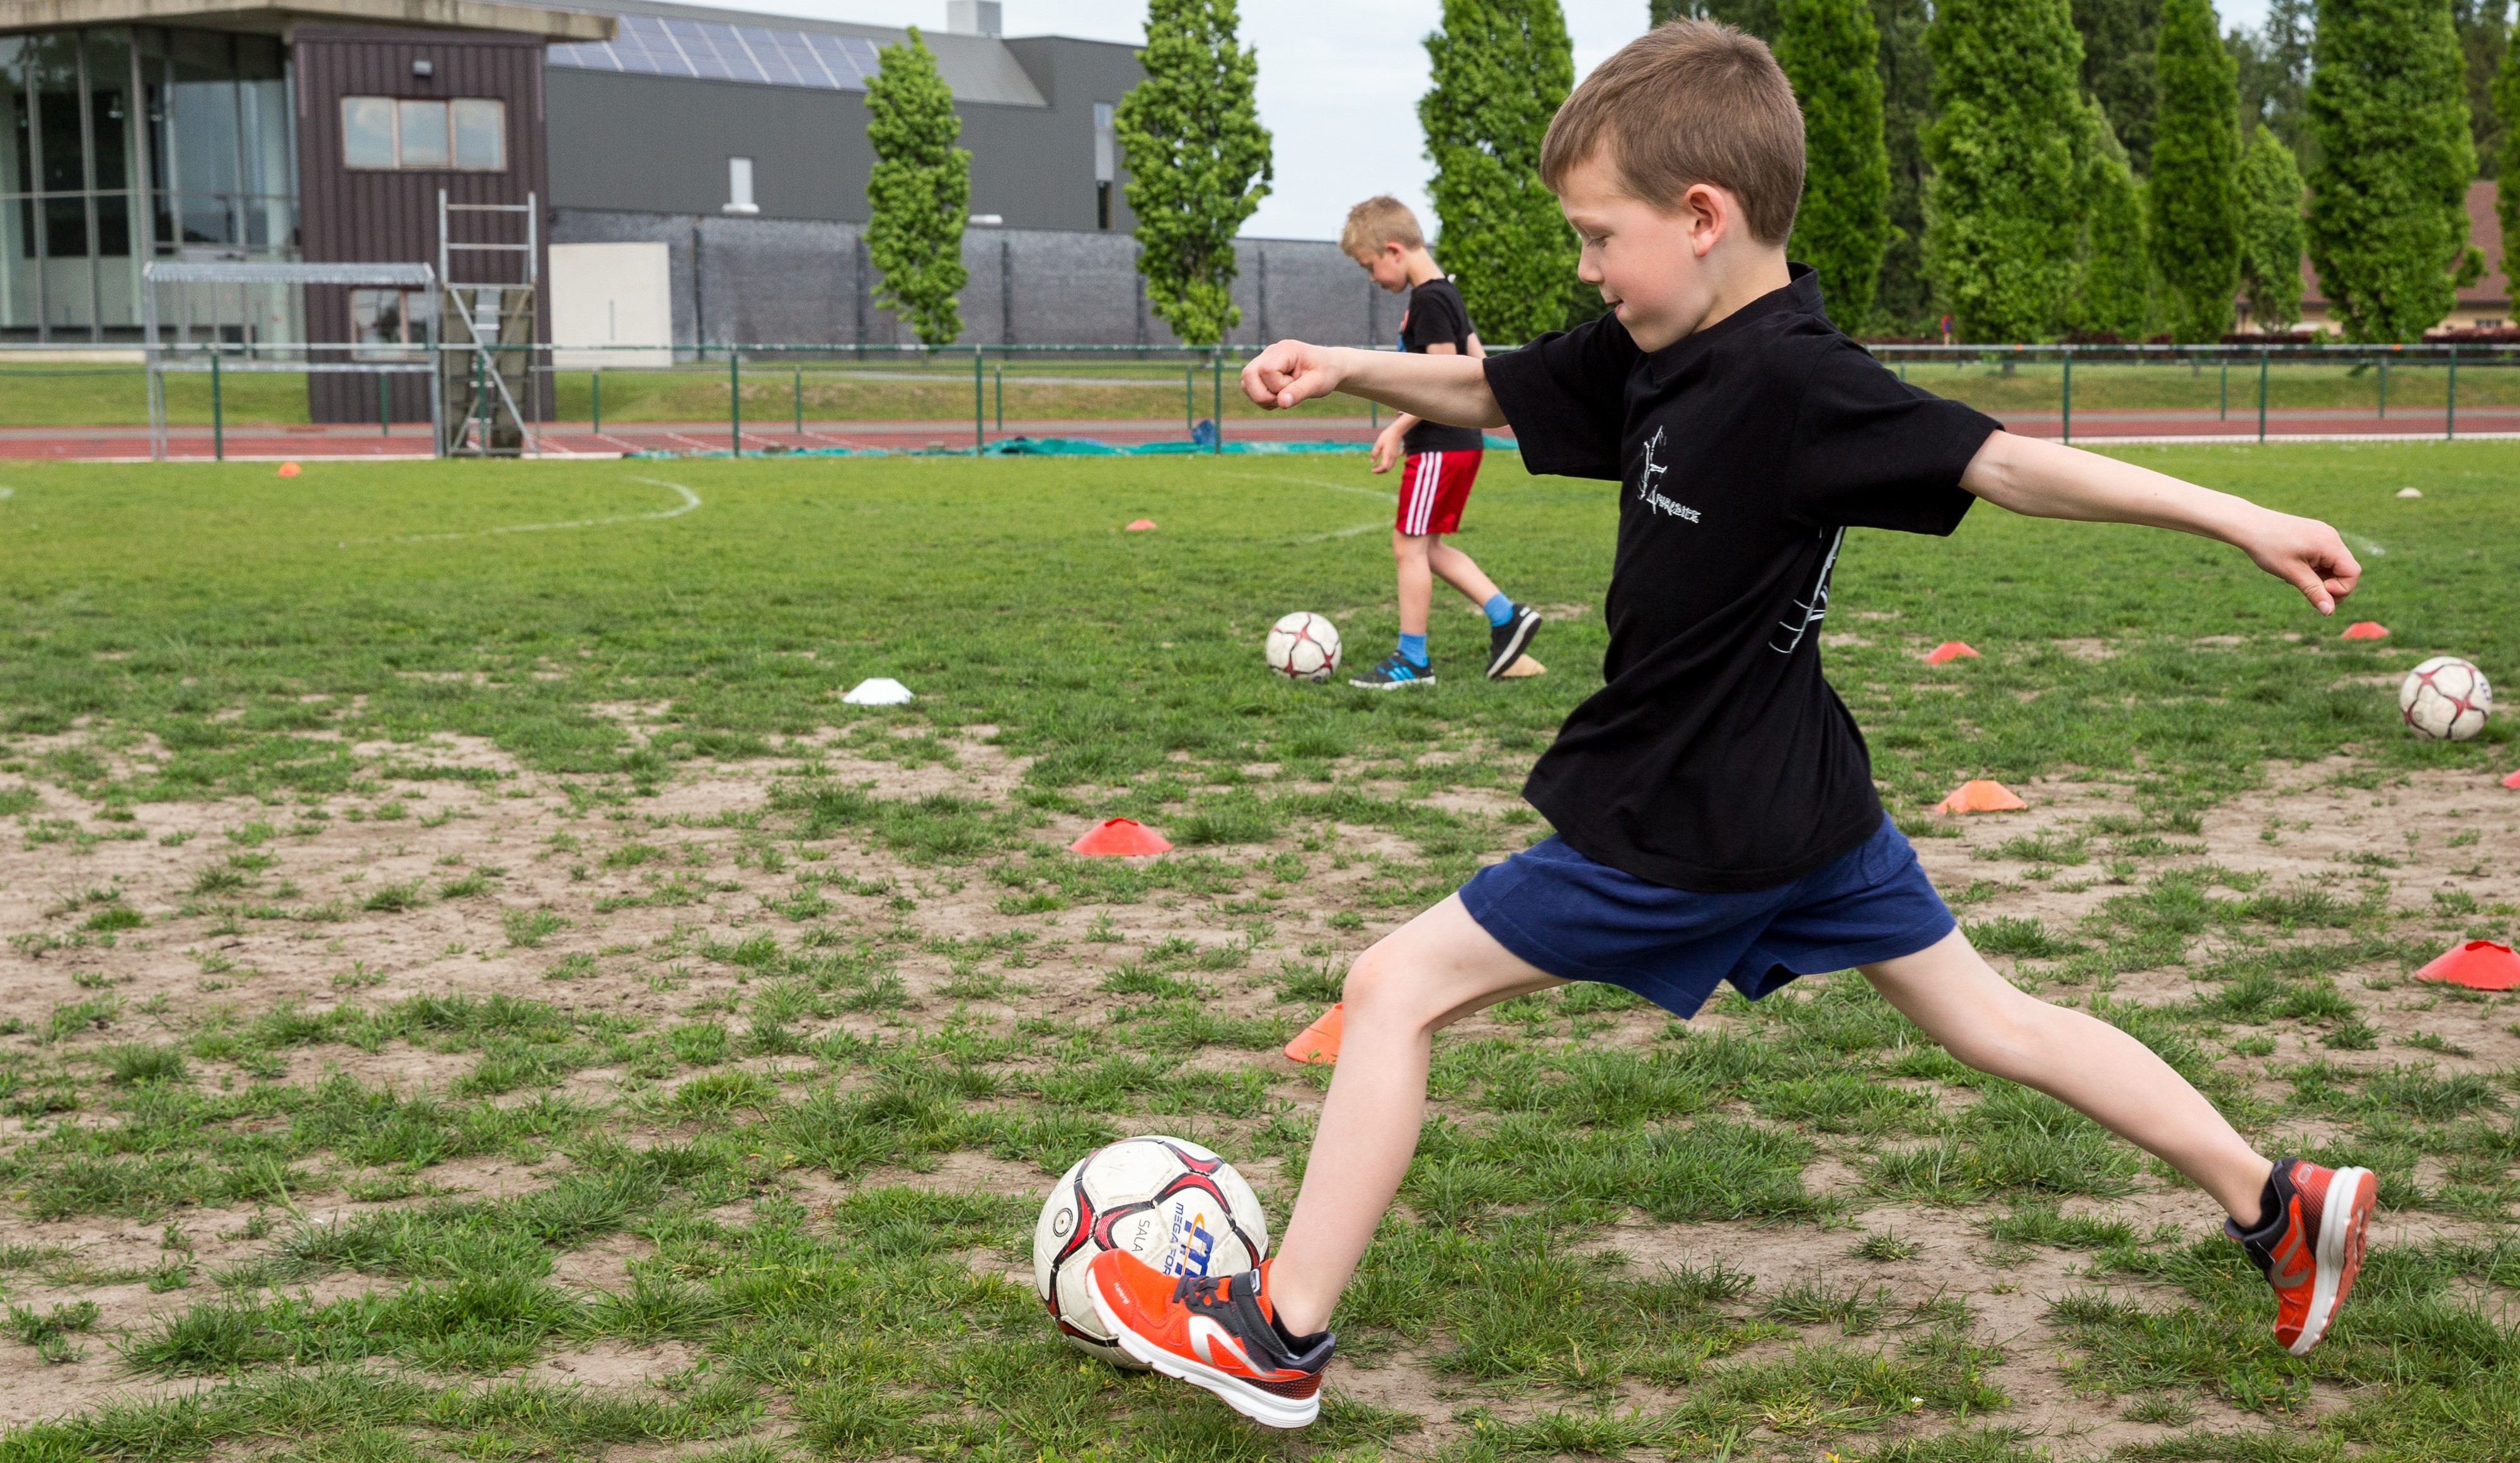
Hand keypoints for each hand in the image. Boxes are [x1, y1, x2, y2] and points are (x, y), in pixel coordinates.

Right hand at [1243, 340, 1345, 410]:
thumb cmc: (1326, 373)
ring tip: (1285, 396)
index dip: (1278, 386)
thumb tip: (1282, 403)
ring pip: (1245, 383)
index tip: (1295, 385)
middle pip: (1248, 374)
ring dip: (1262, 398)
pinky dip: (1262, 398)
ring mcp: (1264, 360)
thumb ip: (1300, 392)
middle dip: (1264, 394)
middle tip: (1286, 396)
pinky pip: (1249, 387)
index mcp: (1286, 350)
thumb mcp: (1319, 384)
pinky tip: (1280, 396)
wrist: (1329, 367)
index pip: (1267, 370)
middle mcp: (1271, 351)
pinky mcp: (1262, 370)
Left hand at [1369, 424, 1404, 473]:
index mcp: (1388, 454)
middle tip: (1373, 469)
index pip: (1384, 467)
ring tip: (1375, 466)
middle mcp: (1392, 457)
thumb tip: (1372, 462)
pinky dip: (1385, 466)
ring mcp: (1395, 456)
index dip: (1378, 470)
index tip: (1372, 470)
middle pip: (1387, 469)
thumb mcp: (1378, 443)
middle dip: (1380, 471)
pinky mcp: (1395, 455)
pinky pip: (1391, 464)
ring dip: (1382, 469)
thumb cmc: (1386, 436)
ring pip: (1389, 468)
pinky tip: (1380, 463)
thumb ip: (1374, 453)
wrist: (1396, 432)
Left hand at [2241, 508, 2360, 613]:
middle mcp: (2331, 537)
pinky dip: (2314, 569)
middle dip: (2330, 586)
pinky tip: (2294, 569)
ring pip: (2333, 565)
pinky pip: (2323, 558)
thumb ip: (2314, 592)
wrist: (2248, 525)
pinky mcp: (2314, 535)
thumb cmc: (2268, 548)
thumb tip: (2329, 612)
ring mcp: (2323, 535)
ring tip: (2295, 578)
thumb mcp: (2292, 574)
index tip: (2316, 591)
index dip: (2340, 589)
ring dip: (2320, 578)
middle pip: (2345, 570)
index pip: (2352, 573)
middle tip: (2306, 591)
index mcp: (2330, 544)